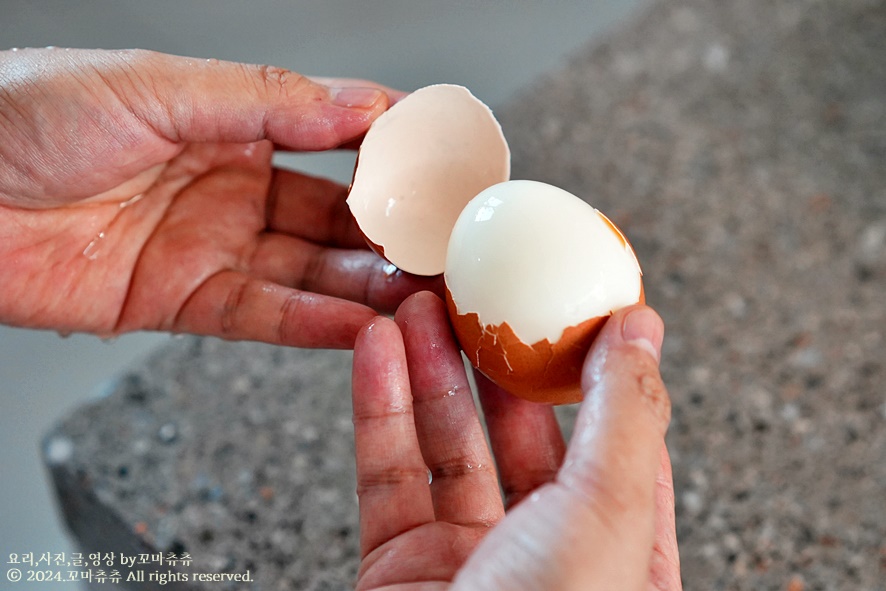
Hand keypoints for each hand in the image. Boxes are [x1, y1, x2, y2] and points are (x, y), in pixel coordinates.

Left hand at [0, 48, 437, 346]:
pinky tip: (366, 327)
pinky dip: (317, 325)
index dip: (393, 154)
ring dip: (368, 286)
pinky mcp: (183, 302)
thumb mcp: (159, 89)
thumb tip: (364, 104)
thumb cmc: (27, 114)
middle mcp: (231, 188)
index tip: (447, 169)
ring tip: (424, 297)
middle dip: (393, 235)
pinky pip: (264, 316)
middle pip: (334, 217)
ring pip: (310, 272)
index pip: (334, 138)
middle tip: (447, 249)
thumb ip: (267, 102)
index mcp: (229, 123)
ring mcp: (211, 247)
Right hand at [352, 291, 680, 589]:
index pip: (616, 438)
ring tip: (416, 303)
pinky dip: (379, 405)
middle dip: (497, 357)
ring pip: (446, 443)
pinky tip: (375, 351)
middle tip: (478, 293)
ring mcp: (469, 559)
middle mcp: (545, 553)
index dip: (595, 367)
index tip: (573, 305)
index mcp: (620, 550)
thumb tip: (643, 328)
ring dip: (429, 368)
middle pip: (522, 431)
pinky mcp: (397, 566)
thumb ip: (623, 415)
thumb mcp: (607, 515)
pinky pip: (387, 472)